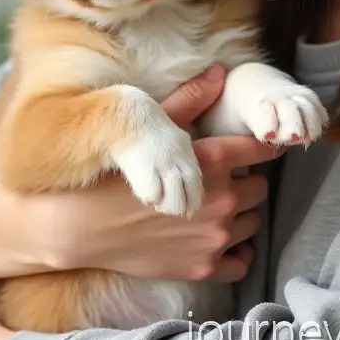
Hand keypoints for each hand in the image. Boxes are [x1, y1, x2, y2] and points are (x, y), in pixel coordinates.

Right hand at [29, 64, 282, 280]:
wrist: (77, 225)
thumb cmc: (108, 171)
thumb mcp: (149, 124)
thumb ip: (190, 100)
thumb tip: (217, 71)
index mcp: (212, 163)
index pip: (260, 150)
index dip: (262, 146)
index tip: (259, 148)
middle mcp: (222, 201)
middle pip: (258, 188)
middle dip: (243, 181)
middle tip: (218, 179)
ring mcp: (214, 239)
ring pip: (252, 223)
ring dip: (238, 215)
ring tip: (211, 208)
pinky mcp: (204, 268)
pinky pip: (241, 262)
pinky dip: (234, 252)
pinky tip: (214, 240)